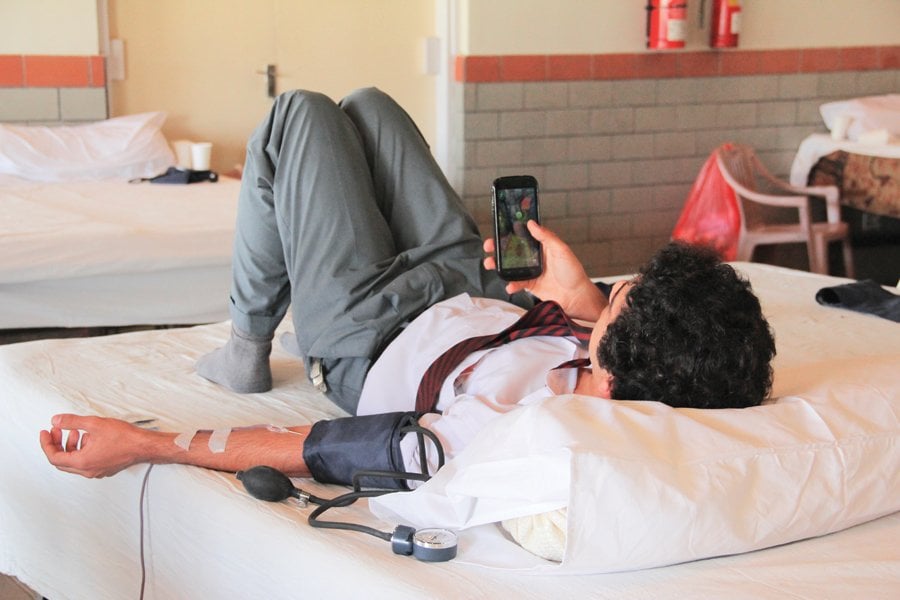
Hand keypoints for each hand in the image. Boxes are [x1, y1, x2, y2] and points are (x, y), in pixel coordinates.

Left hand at [40, 414, 152, 477]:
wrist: (144, 446)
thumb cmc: (125, 438)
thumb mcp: (95, 424)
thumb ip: (72, 422)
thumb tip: (57, 421)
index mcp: (82, 462)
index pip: (54, 457)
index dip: (47, 444)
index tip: (45, 433)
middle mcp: (88, 470)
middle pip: (62, 461)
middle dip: (57, 444)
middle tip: (57, 431)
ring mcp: (96, 471)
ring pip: (74, 462)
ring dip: (71, 446)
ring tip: (76, 431)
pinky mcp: (104, 468)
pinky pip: (85, 462)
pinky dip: (82, 450)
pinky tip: (89, 438)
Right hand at [483, 221, 605, 319]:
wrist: (577, 297)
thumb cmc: (573, 272)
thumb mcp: (561, 250)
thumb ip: (546, 236)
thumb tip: (532, 223)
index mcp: (542, 246)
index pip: (523, 236)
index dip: (510, 233)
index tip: (498, 230)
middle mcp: (535, 258)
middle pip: (512, 251)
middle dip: (498, 249)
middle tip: (489, 247)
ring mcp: (531, 272)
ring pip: (510, 267)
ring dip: (499, 266)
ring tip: (490, 264)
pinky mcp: (530, 285)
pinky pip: (516, 283)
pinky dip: (511, 284)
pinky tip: (510, 285)